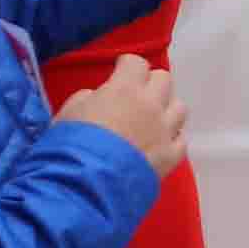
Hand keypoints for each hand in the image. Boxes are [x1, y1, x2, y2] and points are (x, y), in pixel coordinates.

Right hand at [57, 57, 185, 178]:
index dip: (127, 65)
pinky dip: (172, 138)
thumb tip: (99, 97)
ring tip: (151, 119)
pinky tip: (160, 143)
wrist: (86, 184)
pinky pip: (181, 140)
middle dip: (150, 83)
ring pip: (179, 108)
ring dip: (166, 109)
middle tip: (136, 94)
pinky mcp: (172, 155)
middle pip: (164, 80)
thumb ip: (87, 98)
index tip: (120, 69)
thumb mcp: (67, 113)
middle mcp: (151, 105)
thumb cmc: (70, 145)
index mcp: (125, 89)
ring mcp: (165, 130)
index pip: (136, 63)